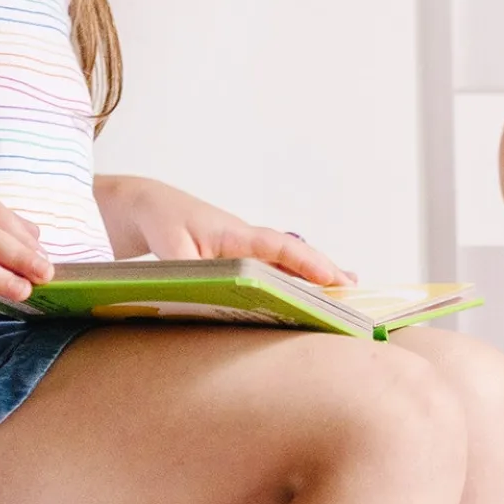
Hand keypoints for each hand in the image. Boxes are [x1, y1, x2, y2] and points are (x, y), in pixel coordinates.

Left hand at [102, 176, 352, 284]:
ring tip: (345, 293)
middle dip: (323, 271)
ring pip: (285, 265)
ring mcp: (244, 251)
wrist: (148, 207)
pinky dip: (291, 282)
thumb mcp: (169, 247)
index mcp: (236, 234)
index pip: (279, 248)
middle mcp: (247, 242)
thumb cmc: (162, 220)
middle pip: (292, 256)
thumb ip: (187, 269)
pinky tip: (307, 296)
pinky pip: (271, 272)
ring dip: (312, 278)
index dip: (305, 264)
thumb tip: (205, 293)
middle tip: (354, 290)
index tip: (332, 278)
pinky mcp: (237, 262)